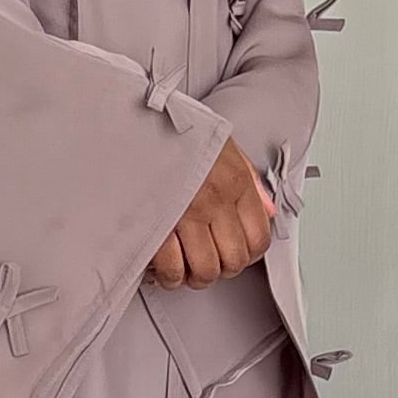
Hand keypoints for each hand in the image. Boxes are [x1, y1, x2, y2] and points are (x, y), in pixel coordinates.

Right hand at [147, 139, 272, 289]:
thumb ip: (248, 177)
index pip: (259, 237)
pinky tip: (163, 267)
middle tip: (208, 263)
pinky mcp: (156, 225)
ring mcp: (185, 214)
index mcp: (234, 181)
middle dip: (222, 270)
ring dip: (195, 277)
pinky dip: (168, 276)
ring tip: (186, 269)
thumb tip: (267, 208)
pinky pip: (171, 269)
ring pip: (205, 270)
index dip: (248, 255)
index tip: (235, 255)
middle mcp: (214, 200)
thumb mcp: (220, 142)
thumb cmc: (171, 130)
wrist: (131, 120)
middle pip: (233, 260)